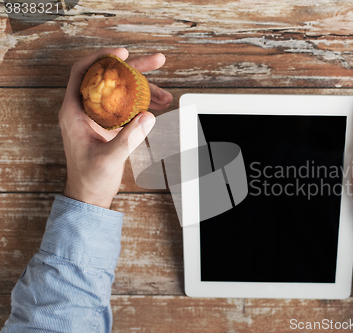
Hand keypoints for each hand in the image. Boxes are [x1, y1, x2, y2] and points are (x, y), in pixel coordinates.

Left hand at [59, 48, 172, 208]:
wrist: (90, 195)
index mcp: (74, 112)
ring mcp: (98, 117)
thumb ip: (128, 138)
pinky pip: (127, 106)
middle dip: (134, 69)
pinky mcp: (109, 125)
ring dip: (144, 89)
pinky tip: (158, 106)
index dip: (102, 58)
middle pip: (109, 78)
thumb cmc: (89, 179)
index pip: (83, 73)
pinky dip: (143, 104)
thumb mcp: (109, 159)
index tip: (123, 53)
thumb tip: (149, 116)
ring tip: (165, 94)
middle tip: (157, 62)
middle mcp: (85, 110)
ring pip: (122, 92)